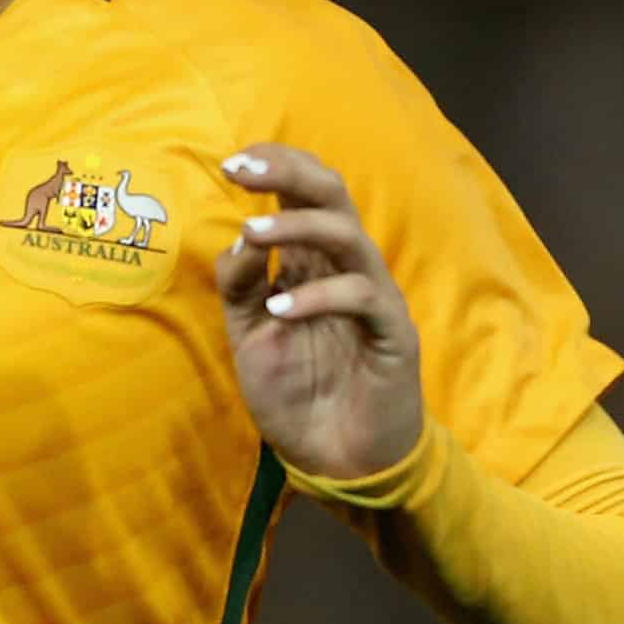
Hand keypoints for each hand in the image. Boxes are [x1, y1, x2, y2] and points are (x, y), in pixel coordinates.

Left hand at [215, 143, 422, 479]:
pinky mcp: (392, 333)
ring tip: (253, 235)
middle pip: (332, 196)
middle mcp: (346, 268)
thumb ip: (240, 288)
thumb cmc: (298, 394)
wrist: (337, 460)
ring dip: (297, 228)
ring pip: (348, 236)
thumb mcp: (250, 337)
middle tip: (240, 170)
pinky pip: (362, 297)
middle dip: (288, 174)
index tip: (230, 163)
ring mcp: (373, 296)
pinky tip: (279, 310)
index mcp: (314, 262)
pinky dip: (319, 296)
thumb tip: (237, 238)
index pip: (303, 195)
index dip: (274, 169)